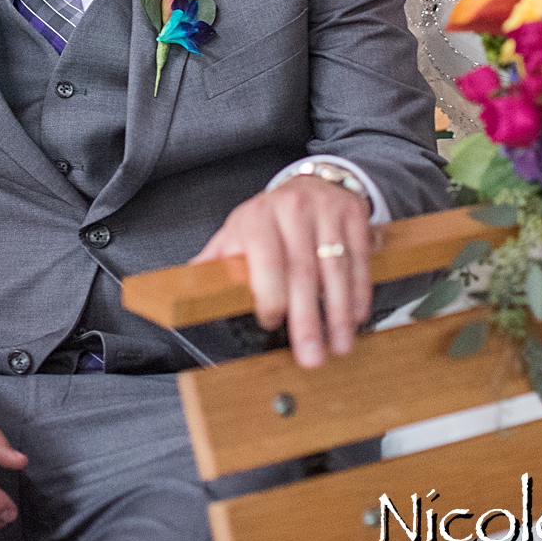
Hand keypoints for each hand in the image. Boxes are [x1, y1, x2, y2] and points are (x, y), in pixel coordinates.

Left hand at [194, 175, 372, 369]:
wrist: (309, 183)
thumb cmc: (268, 221)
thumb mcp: (237, 234)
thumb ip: (215, 264)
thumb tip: (183, 291)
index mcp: (256, 217)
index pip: (265, 259)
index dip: (270, 294)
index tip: (271, 323)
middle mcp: (291, 209)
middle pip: (301, 271)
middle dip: (307, 319)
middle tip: (311, 357)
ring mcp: (326, 210)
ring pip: (334, 268)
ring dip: (339, 313)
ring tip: (339, 346)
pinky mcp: (353, 213)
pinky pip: (358, 258)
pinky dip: (359, 291)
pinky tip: (356, 317)